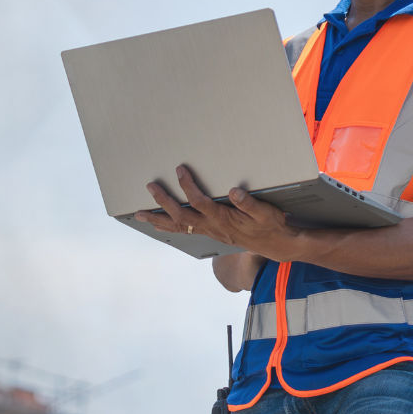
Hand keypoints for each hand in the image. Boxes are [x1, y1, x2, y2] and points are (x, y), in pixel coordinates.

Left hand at [133, 165, 297, 257]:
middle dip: (163, 202)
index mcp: (223, 219)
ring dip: (157, 219)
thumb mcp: (265, 212)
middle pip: (181, 215)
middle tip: (150, 187)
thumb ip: (249, 203)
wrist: (274, 243)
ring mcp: (208, 231)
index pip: (199, 202)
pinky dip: (168, 226)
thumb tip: (234, 191)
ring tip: (139, 215)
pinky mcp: (208, 232)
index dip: (188, 186)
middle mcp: (211, 227)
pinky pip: (183, 230)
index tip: (179, 170)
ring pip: (178, 226)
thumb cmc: (269, 224)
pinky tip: (157, 223)